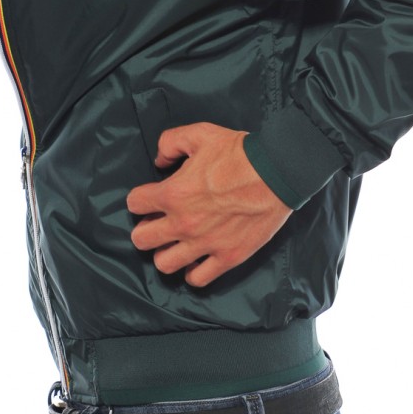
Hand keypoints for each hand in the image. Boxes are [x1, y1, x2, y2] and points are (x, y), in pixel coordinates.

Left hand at [126, 122, 291, 286]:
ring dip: (165, 253)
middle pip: (141, 240)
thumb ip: (170, 143)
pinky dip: (192, 272)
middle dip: (145, 229)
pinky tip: (196, 260)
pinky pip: (197, 279)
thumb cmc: (240, 153)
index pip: (134, 204)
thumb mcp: (199, 134)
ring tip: (176, 244)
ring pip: (164, 264)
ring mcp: (205, 244)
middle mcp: (183, 223)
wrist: (278, 172)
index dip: (141, 199)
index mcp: (173, 194)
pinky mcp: (227, 257)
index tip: (151, 198)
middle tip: (159, 223)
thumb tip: (159, 160)